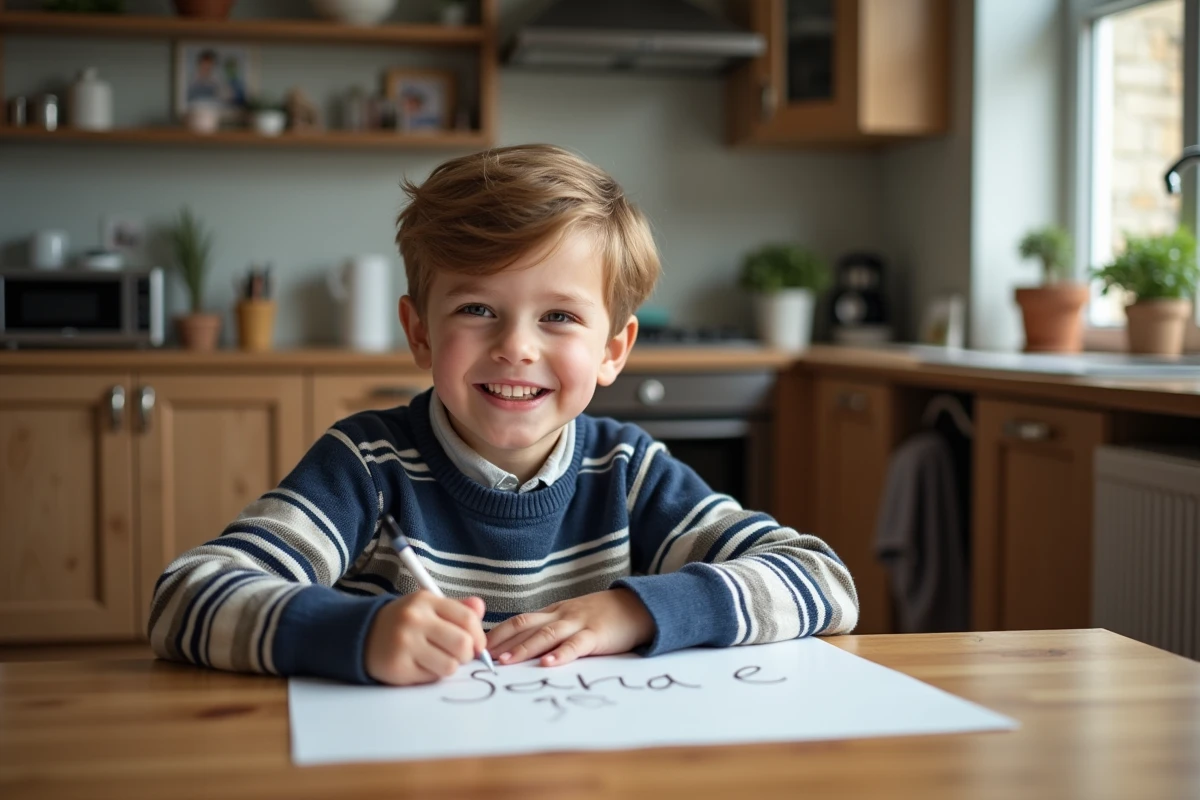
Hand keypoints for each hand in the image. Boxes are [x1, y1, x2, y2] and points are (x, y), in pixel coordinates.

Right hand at [364, 591, 486, 685]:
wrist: (363, 635)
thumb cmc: (404, 622)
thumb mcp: (428, 607)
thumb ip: (457, 608)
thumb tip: (481, 608)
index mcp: (425, 601)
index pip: (468, 618)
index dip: (479, 636)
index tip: (476, 644)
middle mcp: (414, 620)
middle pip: (463, 644)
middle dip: (467, 654)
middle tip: (458, 655)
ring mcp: (405, 644)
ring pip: (450, 666)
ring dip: (450, 666)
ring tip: (438, 660)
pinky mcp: (398, 667)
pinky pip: (432, 678)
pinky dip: (432, 675)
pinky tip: (420, 665)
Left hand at [485, 588, 654, 667]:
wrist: (638, 606)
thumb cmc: (603, 616)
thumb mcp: (572, 618)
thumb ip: (551, 629)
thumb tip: (522, 649)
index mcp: (554, 611)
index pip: (519, 620)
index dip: (498, 633)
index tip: (477, 647)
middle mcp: (561, 614)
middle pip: (525, 625)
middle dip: (501, 641)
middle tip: (480, 657)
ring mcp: (578, 623)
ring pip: (546, 634)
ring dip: (524, 649)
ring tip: (505, 662)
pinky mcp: (596, 635)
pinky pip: (576, 645)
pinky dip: (561, 654)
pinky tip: (548, 664)